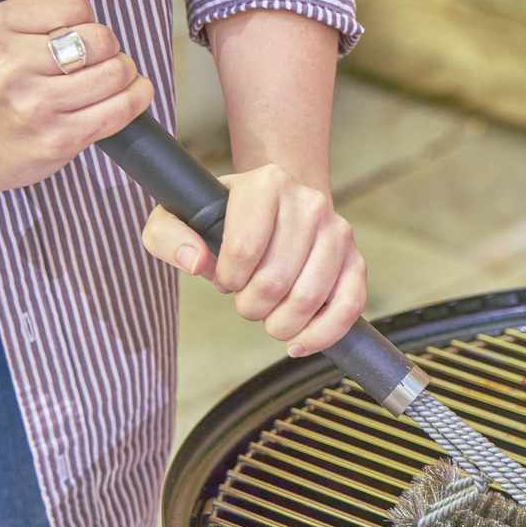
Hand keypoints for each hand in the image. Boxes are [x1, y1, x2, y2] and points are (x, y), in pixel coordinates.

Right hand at [0, 0, 152, 192]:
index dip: (83, 13)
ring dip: (124, 70)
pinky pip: (120, 110)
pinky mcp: (61, 139)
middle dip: (107, 43)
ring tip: (111, 72)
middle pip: (99, 39)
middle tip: (97, 53)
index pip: (71, 4)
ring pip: (115, 73)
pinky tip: (131, 91)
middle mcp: (12, 68)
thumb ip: (27, 5)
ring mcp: (38, 107)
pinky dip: (136, 96)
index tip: (76, 26)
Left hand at [141, 164, 366, 356]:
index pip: (244, 249)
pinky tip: (299, 341)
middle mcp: (308, 203)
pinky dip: (322, 334)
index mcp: (265, 185)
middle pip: (276, 281)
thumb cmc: (225, 220)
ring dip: (281, 323)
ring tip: (270, 316)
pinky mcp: (356, 261)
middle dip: (252, 307)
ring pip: (309, 299)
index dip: (228, 279)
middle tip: (246, 301)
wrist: (276, 207)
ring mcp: (337, 232)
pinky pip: (348, 308)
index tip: (226, 279)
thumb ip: (170, 238)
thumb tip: (195, 262)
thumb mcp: (179, 218)